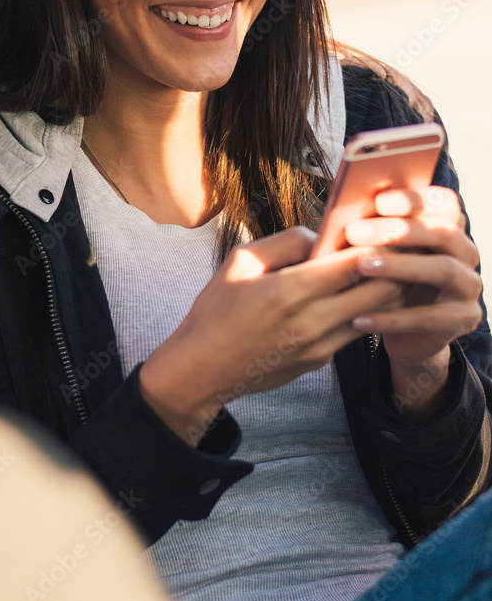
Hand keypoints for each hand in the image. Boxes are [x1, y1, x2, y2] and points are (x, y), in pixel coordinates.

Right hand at [139, 226, 402, 443]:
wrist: (203, 369)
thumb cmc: (216, 310)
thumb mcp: (239, 262)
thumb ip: (285, 242)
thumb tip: (321, 237)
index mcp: (290, 291)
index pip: (354, 264)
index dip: (377, 245)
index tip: (386, 231)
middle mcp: (311, 322)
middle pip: (379, 292)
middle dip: (393, 269)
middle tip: (397, 250)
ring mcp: (319, 346)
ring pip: (374, 315)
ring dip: (384, 293)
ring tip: (385, 272)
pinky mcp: (320, 361)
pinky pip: (352, 332)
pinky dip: (361, 313)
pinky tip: (355, 299)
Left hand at [345, 187, 482, 417]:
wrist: (408, 335)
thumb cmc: (390, 285)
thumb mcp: (386, 257)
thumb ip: (376, 235)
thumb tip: (342, 213)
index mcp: (451, 230)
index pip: (444, 203)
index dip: (415, 198)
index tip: (378, 200)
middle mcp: (467, 254)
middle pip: (443, 233)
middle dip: (398, 230)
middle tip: (354, 231)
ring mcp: (469, 287)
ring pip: (443, 270)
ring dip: (400, 266)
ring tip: (361, 266)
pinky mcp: (464, 319)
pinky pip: (429, 318)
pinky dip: (392, 319)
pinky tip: (359, 319)